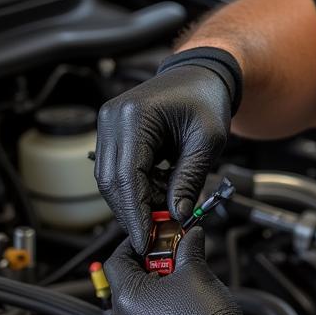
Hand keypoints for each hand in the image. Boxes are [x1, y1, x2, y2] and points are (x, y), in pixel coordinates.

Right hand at [95, 48, 239, 252]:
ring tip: (166, 205)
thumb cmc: (207, 99)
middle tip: (156, 232)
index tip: (145, 240)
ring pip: (110, 179)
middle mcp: (113, 119)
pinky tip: (160, 189)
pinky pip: (117, 169)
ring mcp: (108, 124)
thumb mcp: (207, 141)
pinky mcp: (112, 132)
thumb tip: (176, 215)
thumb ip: (189, 179)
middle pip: (111, 181)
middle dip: (133, 211)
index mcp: (135, 117)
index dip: (134, 213)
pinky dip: (136, 186)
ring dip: (135, 200)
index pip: (126, 176)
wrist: (200, 74)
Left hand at [103, 231, 272, 314]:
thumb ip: (188, 248)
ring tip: (172, 292)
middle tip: (168, 265)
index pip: (116, 261)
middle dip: (144, 271)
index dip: (133, 247)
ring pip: (128, 312)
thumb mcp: (197, 273)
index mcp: (127, 298)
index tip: (151, 242)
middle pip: (122, 286)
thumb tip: (191, 237)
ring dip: (145, 298)